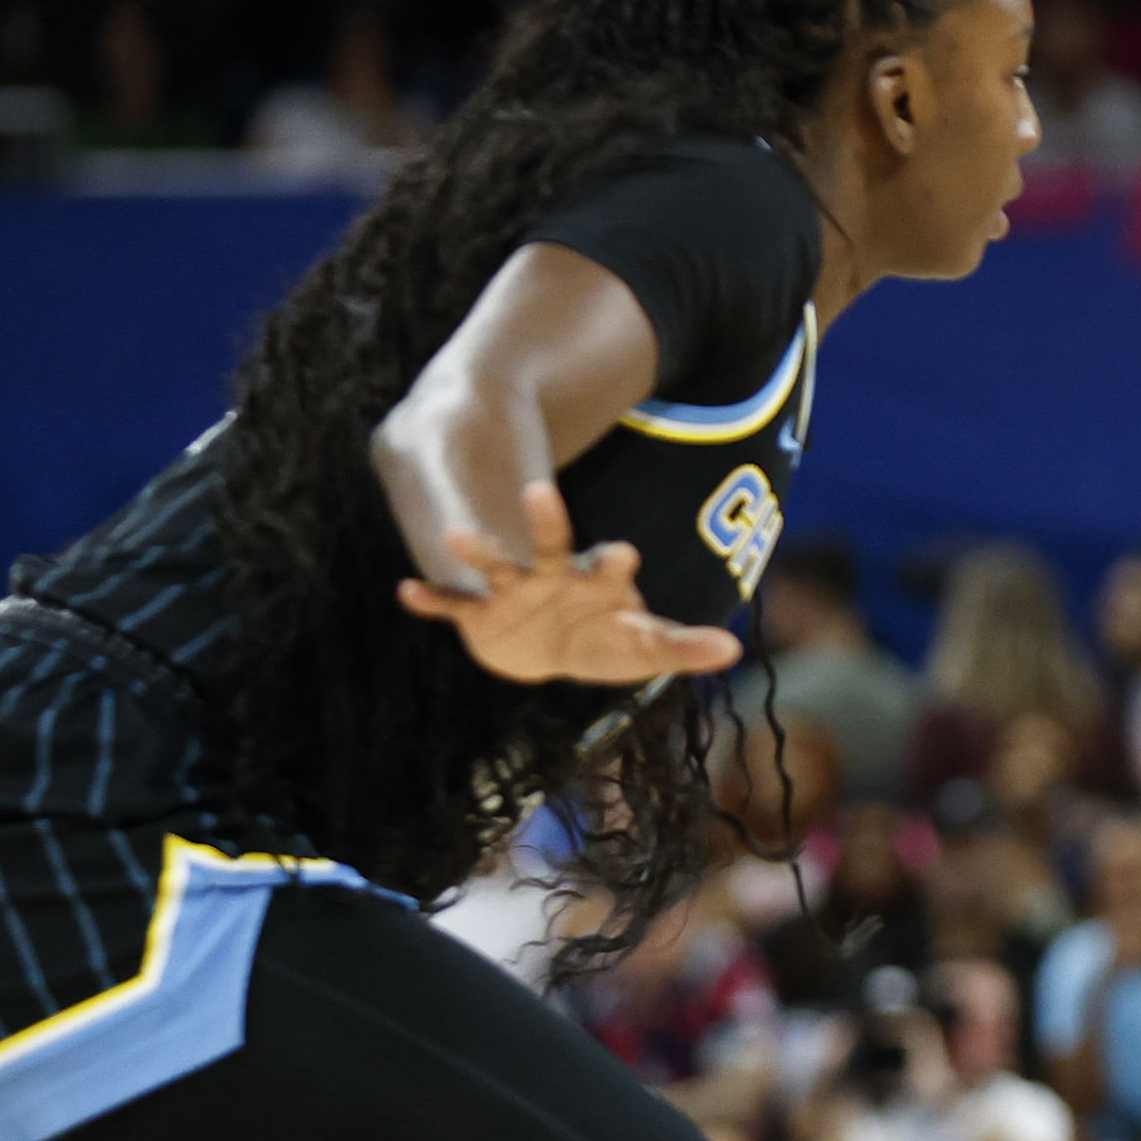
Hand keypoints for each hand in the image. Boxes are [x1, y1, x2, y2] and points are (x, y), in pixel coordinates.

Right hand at [395, 481, 746, 687]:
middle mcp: (553, 577)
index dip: (616, 561)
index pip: (609, 567)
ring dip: (476, 551)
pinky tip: (408, 592)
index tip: (625, 554)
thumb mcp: (643, 648)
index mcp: (596, 583)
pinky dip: (432, 599)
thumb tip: (732, 648)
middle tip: (539, 490)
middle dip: (547, 521)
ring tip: (454, 534)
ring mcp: (514, 592)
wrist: (549, 650)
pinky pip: (454, 606)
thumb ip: (683, 647)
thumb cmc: (604, 640)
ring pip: (494, 566)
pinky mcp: (480, 614)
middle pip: (551, 545)